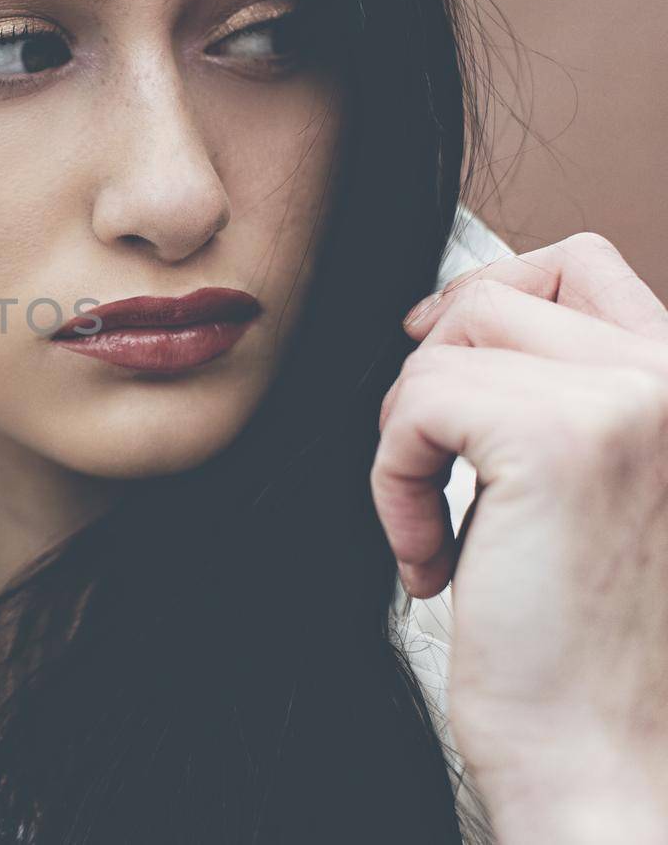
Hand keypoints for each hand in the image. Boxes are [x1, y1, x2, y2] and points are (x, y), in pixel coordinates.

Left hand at [373, 232, 667, 842]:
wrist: (607, 760)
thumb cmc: (584, 642)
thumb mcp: (586, 488)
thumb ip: (555, 394)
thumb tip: (446, 318)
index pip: (581, 260)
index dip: (486, 291)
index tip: (428, 350)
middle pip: (495, 296)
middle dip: (431, 379)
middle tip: (431, 475)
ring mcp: (629, 401)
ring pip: (443, 352)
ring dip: (409, 442)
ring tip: (438, 533)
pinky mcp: (560, 442)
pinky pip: (413, 408)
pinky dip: (391, 482)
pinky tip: (430, 562)